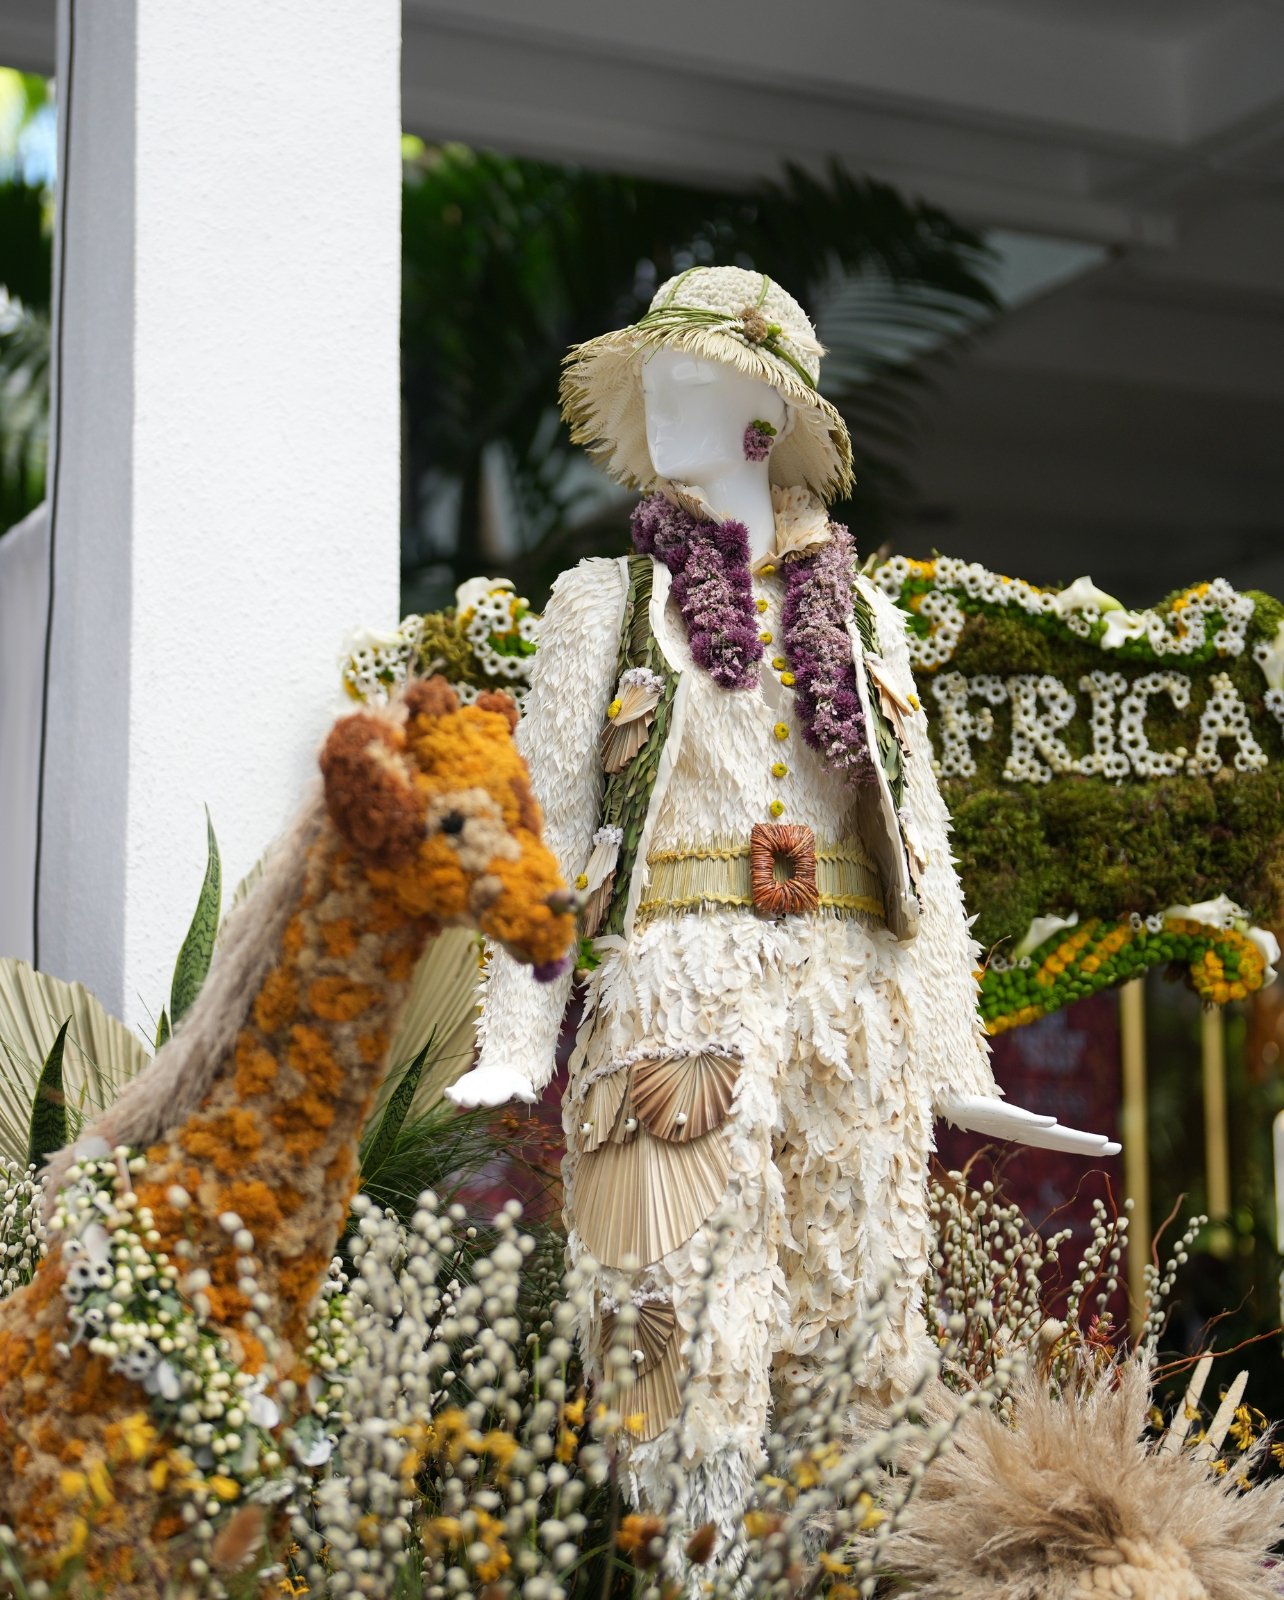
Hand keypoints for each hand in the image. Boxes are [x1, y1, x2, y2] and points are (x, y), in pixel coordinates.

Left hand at [445, 1064, 537, 1107]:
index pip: (490, 1099)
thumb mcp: (518, 1085)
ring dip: (456, 1098)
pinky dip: (449, 1093)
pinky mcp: (462, 1088)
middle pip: (474, 1100)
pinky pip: (454, 1092)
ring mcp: (469, 1093)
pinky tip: (446, 1092)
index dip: (487, 1099)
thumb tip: (533, 1098)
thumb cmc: (509, 1083)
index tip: (485, 1099)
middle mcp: (479, 1097)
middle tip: (467, 1100)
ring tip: (452, 1096)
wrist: (497, 1077)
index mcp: (493, 1096)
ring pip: (461, 1098)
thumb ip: (523, 1092)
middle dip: (470, 1100)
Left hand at [938, 1093, 1120, 1156]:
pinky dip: (1037, 1121)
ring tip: (1098, 1140)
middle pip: (1060, 1140)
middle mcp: (1021, 1130)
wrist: (944, 1101)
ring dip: (1072, 1137)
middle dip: (1089, 1145)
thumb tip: (1036, 1122)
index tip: (1110, 1147)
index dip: (1084, 1145)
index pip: (1060, 1140)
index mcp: (1025, 1131)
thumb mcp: (1001, 1112)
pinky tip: (1054, 1123)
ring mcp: (1009, 1123)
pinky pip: (1018, 1117)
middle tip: (1117, 1148)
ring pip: (1045, 1132)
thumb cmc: (970, 1107)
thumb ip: (1020, 1118)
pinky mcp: (995, 1112)